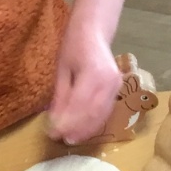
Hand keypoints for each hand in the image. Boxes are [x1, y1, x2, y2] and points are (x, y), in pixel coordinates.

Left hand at [46, 26, 122, 144]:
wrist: (94, 31)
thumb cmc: (74, 46)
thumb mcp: (62, 70)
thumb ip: (60, 96)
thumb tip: (55, 121)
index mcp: (93, 73)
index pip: (79, 105)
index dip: (66, 122)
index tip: (52, 133)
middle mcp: (109, 81)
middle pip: (93, 113)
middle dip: (76, 129)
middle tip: (61, 139)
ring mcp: (116, 85)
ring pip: (102, 115)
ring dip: (86, 130)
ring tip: (71, 138)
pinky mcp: (118, 89)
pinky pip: (107, 111)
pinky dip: (95, 123)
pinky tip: (84, 130)